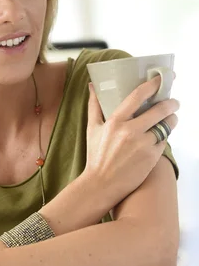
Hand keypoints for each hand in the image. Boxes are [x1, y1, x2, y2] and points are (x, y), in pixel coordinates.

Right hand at [85, 75, 178, 202]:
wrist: (101, 185)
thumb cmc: (95, 157)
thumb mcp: (92, 129)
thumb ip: (94, 106)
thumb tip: (92, 85)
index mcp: (115, 122)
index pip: (138, 96)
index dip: (152, 85)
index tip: (160, 80)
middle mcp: (130, 132)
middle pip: (159, 110)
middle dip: (170, 104)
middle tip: (173, 102)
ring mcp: (143, 145)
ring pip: (166, 126)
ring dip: (171, 119)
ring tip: (171, 118)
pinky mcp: (151, 157)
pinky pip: (163, 142)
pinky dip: (163, 138)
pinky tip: (160, 137)